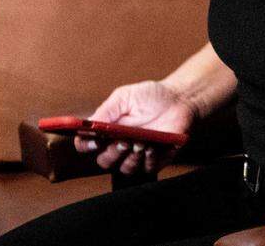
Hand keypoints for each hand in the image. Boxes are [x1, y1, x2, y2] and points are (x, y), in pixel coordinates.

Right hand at [73, 80, 195, 175]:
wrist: (178, 100)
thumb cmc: (150, 97)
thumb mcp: (124, 97)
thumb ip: (106, 110)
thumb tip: (87, 124)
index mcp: (106, 130)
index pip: (86, 144)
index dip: (85, 145)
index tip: (94, 141)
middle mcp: (118, 145)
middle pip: (104, 161)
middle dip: (112, 153)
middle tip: (122, 141)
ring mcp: (136, 155)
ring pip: (124, 168)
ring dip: (131, 157)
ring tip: (141, 142)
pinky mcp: (154, 161)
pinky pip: (146, 169)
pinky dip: (148, 159)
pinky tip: (153, 146)